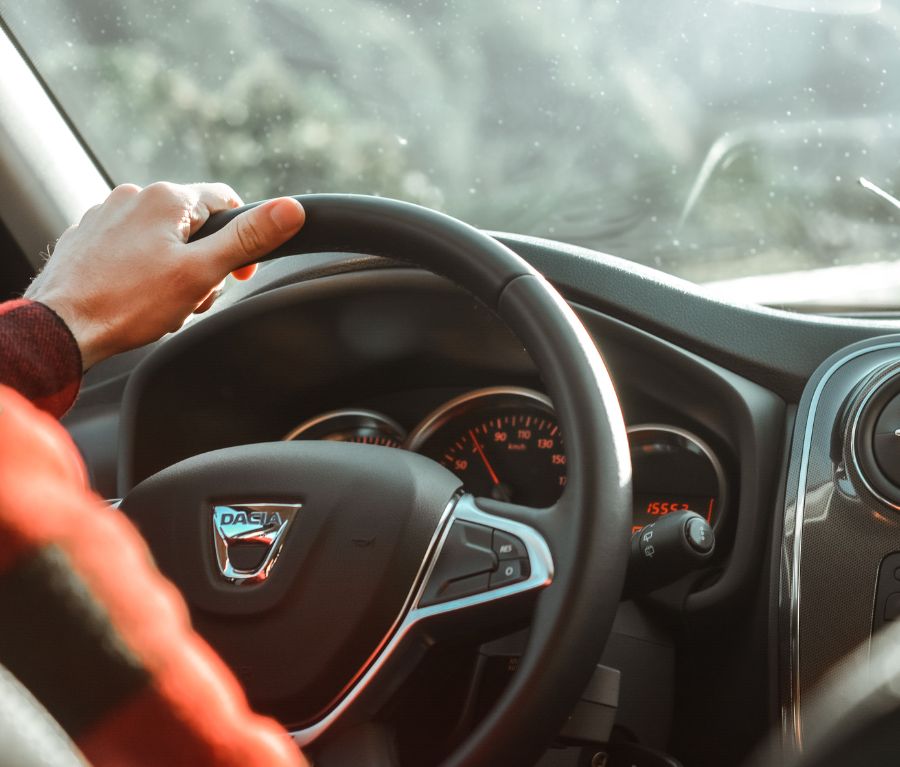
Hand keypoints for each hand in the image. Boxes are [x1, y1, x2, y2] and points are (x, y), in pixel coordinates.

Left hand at [24, 182, 304, 368]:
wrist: (60, 327)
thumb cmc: (129, 303)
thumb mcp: (202, 273)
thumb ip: (248, 239)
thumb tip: (292, 209)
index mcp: (167, 198)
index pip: (227, 201)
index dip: (243, 239)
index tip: (239, 273)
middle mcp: (134, 196)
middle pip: (195, 227)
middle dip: (204, 264)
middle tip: (193, 298)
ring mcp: (106, 215)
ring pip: (163, 240)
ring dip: (175, 271)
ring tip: (162, 304)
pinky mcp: (88, 238)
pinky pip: (132, 249)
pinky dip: (143, 272)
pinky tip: (136, 299)